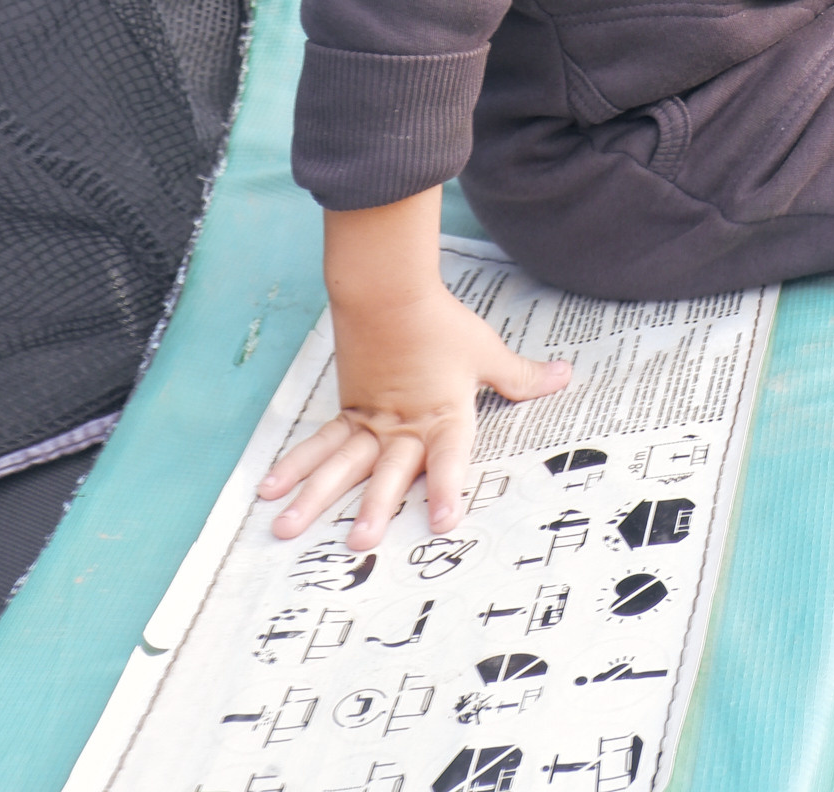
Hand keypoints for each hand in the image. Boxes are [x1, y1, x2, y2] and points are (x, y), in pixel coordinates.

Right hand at [260, 276, 571, 547]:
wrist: (389, 289)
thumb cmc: (441, 323)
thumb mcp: (486, 352)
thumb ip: (520, 377)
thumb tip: (564, 377)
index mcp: (443, 416)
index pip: (449, 458)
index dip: (446, 489)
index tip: (443, 522)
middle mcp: (404, 426)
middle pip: (388, 470)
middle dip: (374, 507)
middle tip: (359, 543)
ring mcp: (370, 421)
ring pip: (341, 464)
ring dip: (315, 497)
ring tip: (285, 529)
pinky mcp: (348, 411)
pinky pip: (319, 444)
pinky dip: (293, 466)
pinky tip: (268, 489)